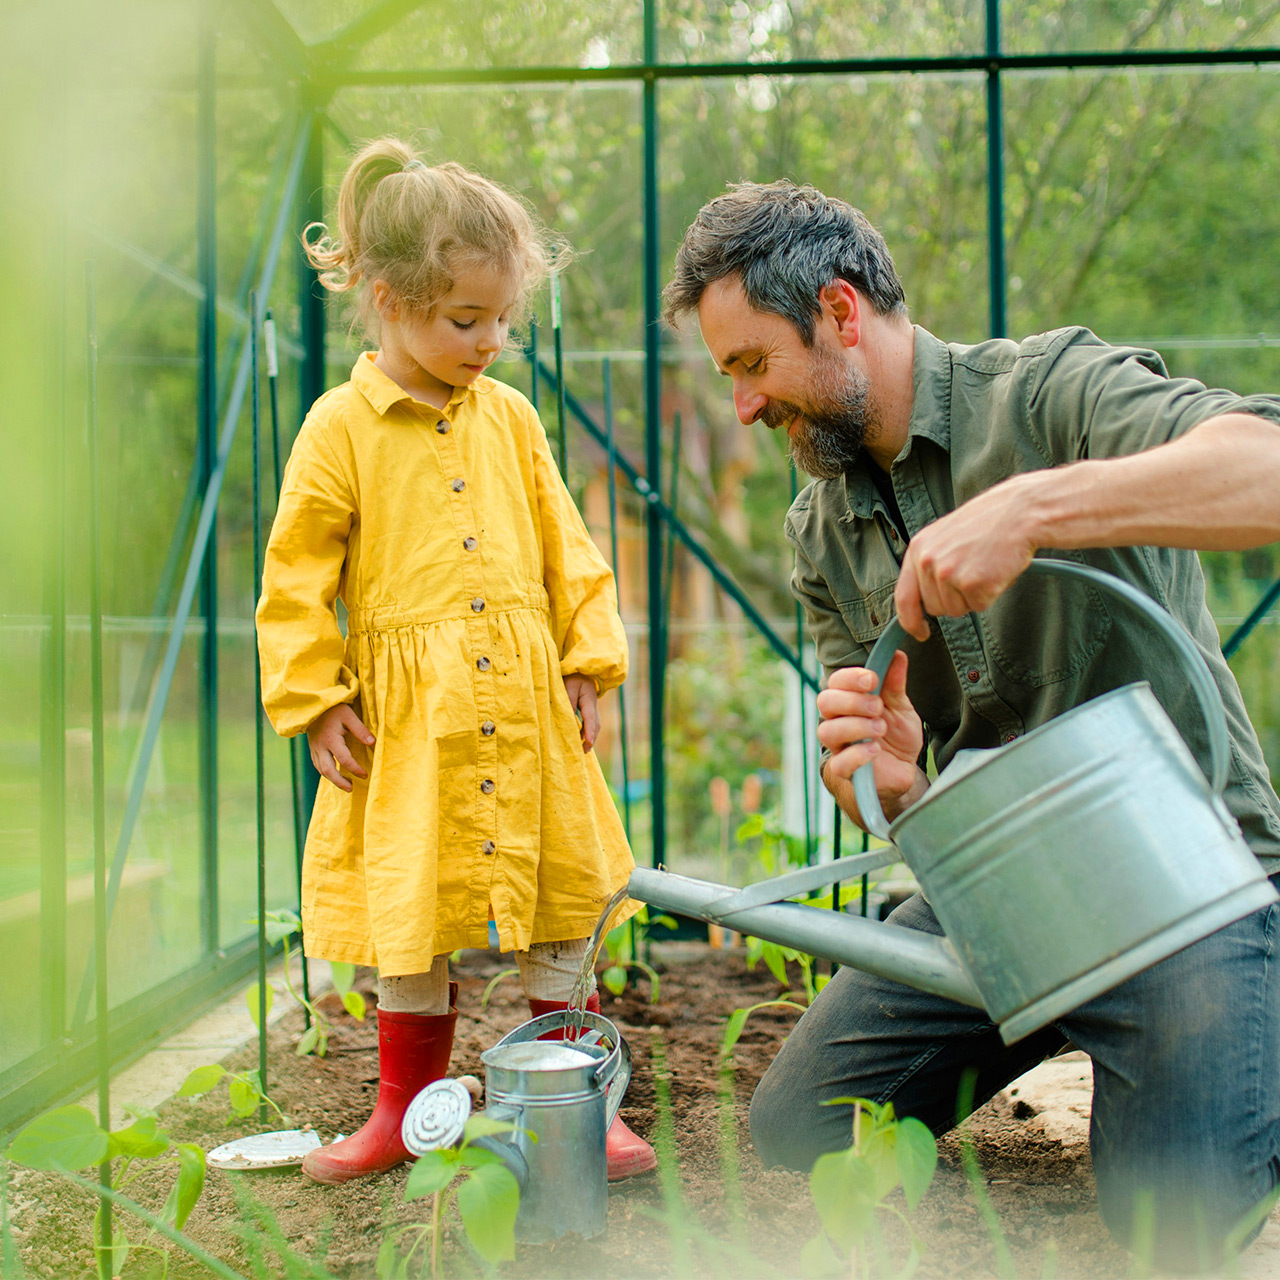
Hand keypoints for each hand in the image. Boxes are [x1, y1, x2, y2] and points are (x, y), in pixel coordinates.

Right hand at [306, 703, 374, 791]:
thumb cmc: (334, 709)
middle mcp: (320, 747)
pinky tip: (335, 775)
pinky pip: (317, 765)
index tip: (365, 775)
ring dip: (333, 780)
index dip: (355, 769)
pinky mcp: (312, 749)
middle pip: (327, 771)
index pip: (344, 759)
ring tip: (346, 785)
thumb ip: (360, 729)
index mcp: (330, 739)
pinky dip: (326, 773)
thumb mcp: (349, 715)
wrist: (314, 705)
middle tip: (351, 789)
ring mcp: (314, 749)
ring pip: (321, 770)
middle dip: (339, 782)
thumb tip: (372, 742)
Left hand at [563, 674, 599, 752]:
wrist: (581, 672)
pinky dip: (588, 733)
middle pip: (595, 725)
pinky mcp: (589, 711)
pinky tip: (582, 741)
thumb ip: (569, 700)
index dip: (589, 731)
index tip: (588, 742)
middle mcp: (594, 706)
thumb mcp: (569, 685)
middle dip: (591, 738)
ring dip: (591, 737)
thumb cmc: (573, 677)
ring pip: (594, 726)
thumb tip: (569, 717)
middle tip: (584, 751)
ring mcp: (593, 709)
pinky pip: (590, 724)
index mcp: (589, 699)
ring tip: (584, 750)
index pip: (590, 718)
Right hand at [816, 651, 923, 810]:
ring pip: (827, 732)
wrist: (904, 769)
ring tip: (880, 728)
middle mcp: (838, 721)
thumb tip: (897, 654)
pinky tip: (876, 749)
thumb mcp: (901, 707)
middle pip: (824, 702)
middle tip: (877, 707)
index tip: (872, 679)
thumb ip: (895, 683)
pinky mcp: (846, 771)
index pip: (835, 683)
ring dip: (856, 726)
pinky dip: (858, 754)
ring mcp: (839, 746)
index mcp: (848, 702)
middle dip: (852, 701)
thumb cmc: (896, 735)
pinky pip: (839, 763)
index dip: (849, 678)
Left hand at [894, 473, 1041, 640]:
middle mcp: (928, 562)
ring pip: (956, 610)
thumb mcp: (944, 536)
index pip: (903, 597)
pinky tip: (995, 571)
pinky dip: (990, 594)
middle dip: (954, 600)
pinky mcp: (972, 584)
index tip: (920, 632)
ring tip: (984, 567)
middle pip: (935, 608)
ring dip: (972, 597)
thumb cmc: (987, 522)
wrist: (1019, 512)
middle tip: (973, 573)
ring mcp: (949, 573)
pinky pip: (979, 606)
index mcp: (918, 549)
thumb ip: (930, 564)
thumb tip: (924, 599)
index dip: (910, 621)